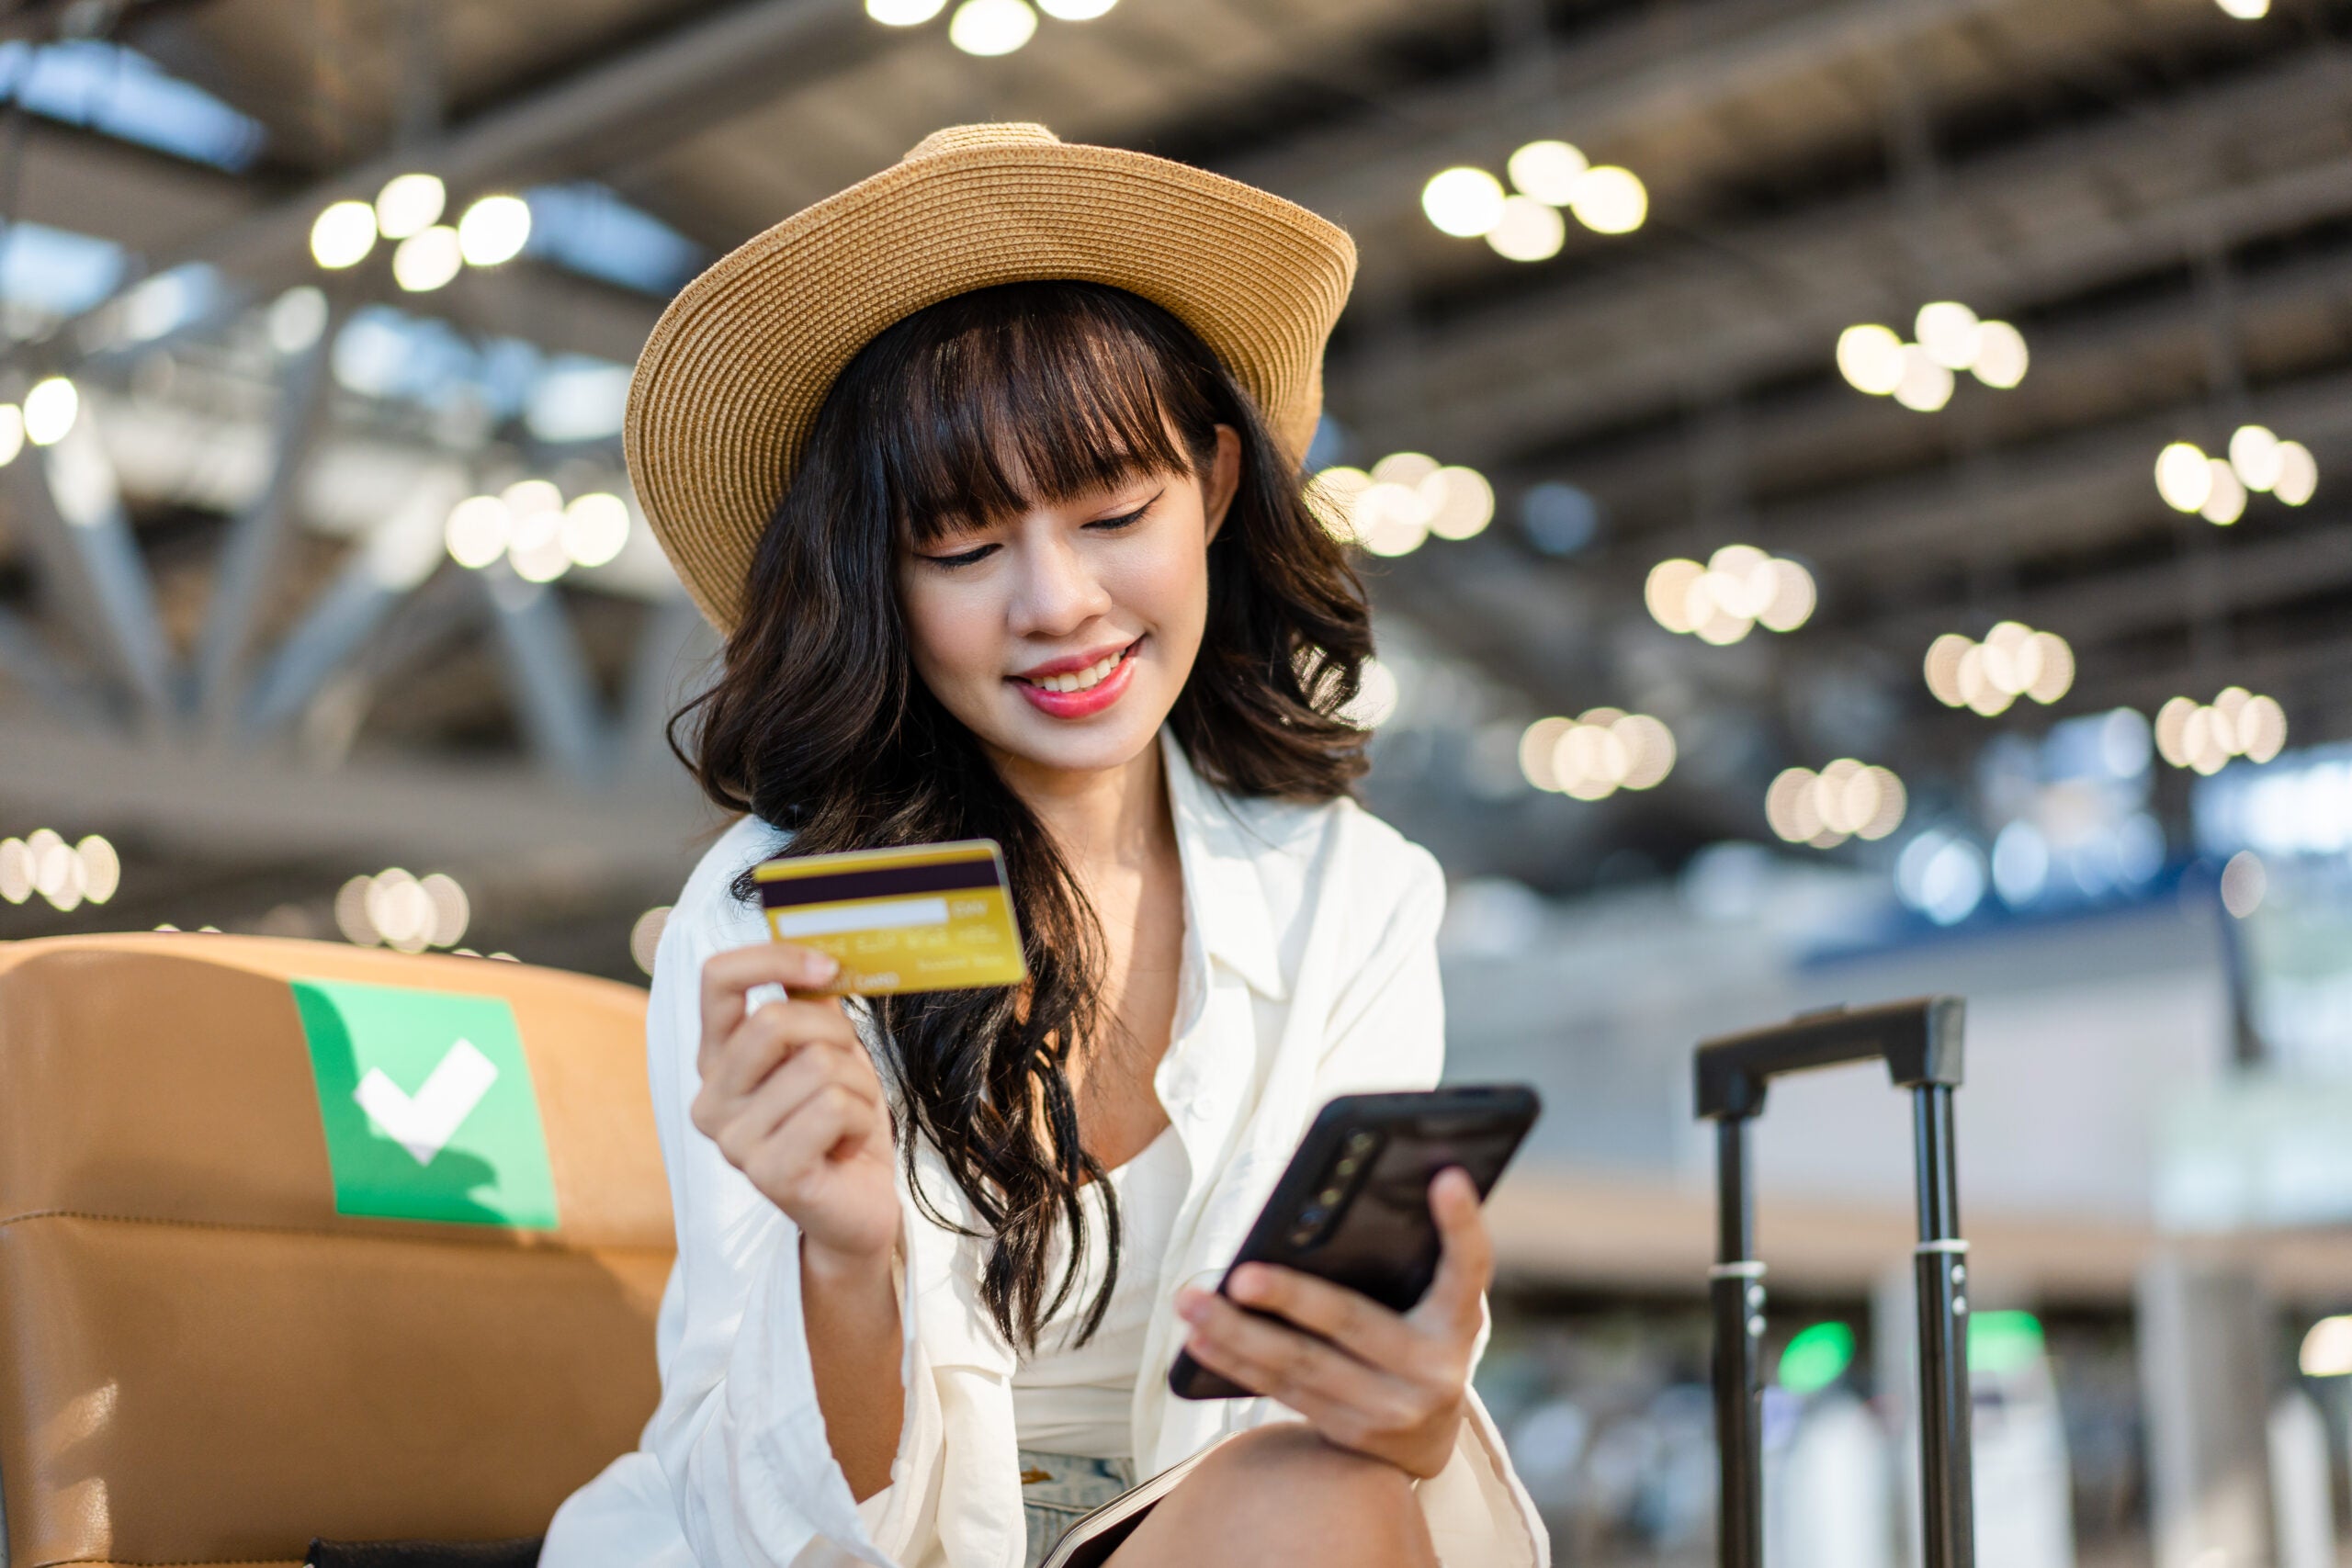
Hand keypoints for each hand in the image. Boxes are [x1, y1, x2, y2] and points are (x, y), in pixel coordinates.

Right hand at [691, 943, 898, 1273]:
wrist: (859, 1205)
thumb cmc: (841, 1124)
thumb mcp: (828, 1050)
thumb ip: (812, 1006)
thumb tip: (818, 954)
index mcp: (717, 1061)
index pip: (716, 979)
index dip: (773, 959)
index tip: (825, 967)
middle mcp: (711, 1100)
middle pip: (774, 1021)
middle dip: (835, 1035)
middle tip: (849, 1070)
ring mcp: (733, 1142)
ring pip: (818, 1066)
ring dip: (857, 1087)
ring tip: (847, 1119)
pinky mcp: (768, 1174)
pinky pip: (833, 1107)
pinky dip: (860, 1119)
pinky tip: (847, 1145)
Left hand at [1174, 1167, 1491, 1479]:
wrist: (1432, 1438)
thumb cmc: (1426, 1337)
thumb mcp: (1440, 1301)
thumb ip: (1415, 1257)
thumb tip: (1347, 1195)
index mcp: (1460, 1320)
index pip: (1470, 1266)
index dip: (1463, 1224)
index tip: (1449, 1177)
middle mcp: (1433, 1370)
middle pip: (1353, 1324)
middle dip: (1291, 1298)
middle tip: (1240, 1275)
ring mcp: (1389, 1410)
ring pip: (1301, 1365)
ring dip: (1237, 1333)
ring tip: (1191, 1301)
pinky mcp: (1347, 1434)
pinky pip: (1282, 1392)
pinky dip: (1235, 1362)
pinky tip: (1198, 1337)